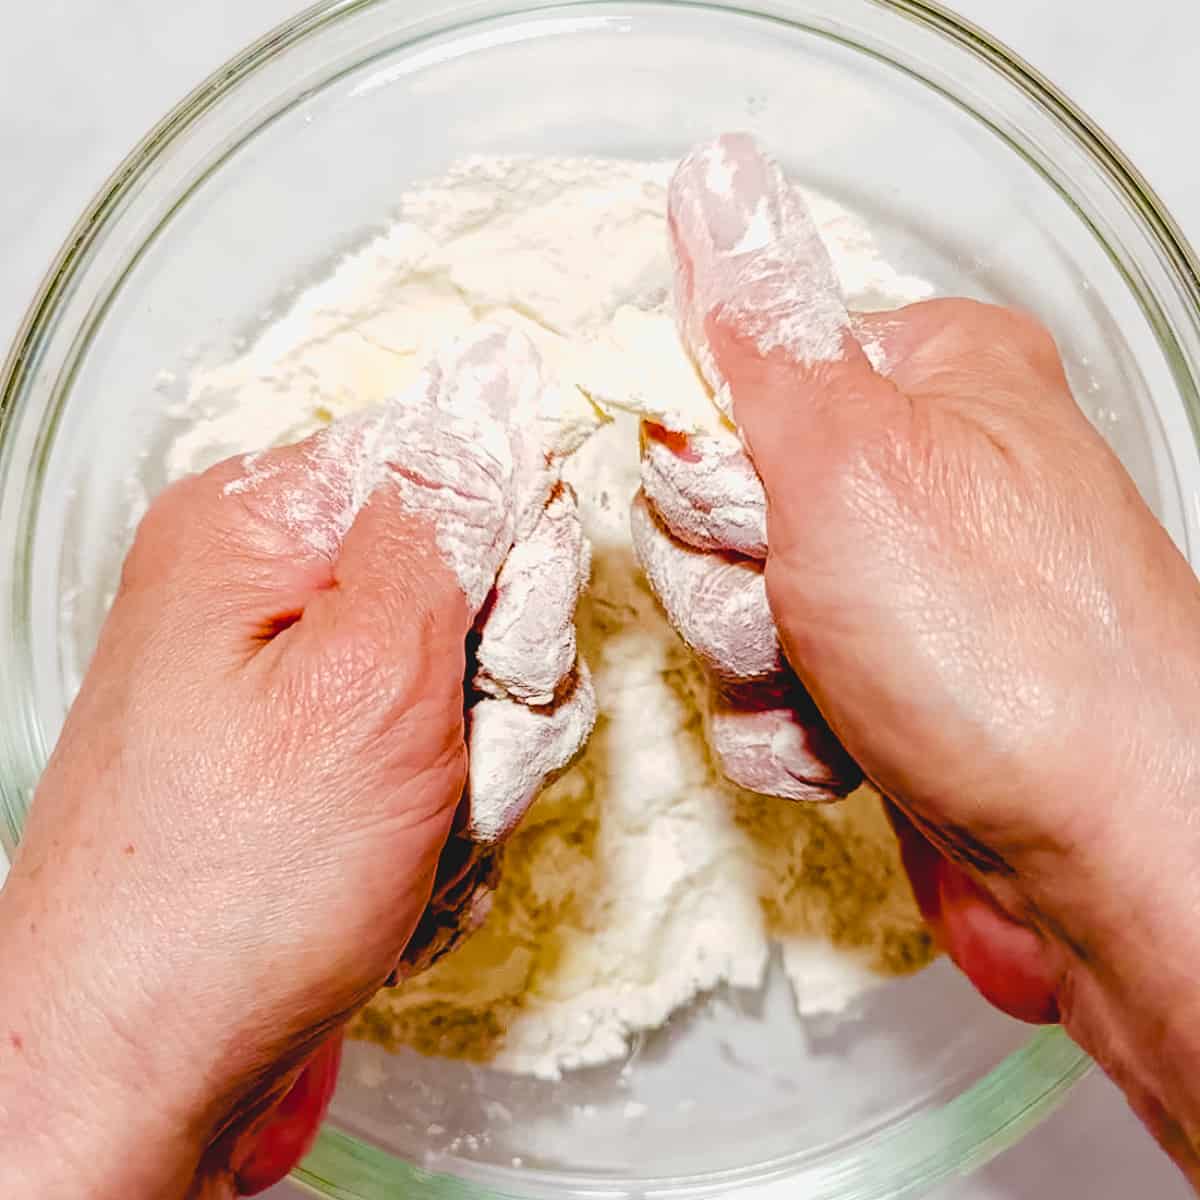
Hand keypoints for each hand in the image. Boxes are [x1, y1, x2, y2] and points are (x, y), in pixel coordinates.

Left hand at [0, 326, 592, 1196]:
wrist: (138, 1076)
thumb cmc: (233, 889)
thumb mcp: (368, 680)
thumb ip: (442, 528)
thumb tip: (490, 397)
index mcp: (254, 531)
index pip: (444, 457)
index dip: (510, 544)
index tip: (507, 637)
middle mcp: (262, 596)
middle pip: (468, 577)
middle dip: (501, 678)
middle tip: (459, 756)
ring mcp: (289, 690)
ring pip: (469, 680)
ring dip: (482, 767)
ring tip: (422, 837)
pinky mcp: (314, 770)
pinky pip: (437, 758)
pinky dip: (448, 819)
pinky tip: (404, 871)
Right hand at [641, 134, 1199, 1182]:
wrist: (1110, 863)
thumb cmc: (1005, 652)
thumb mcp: (853, 459)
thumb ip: (761, 332)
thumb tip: (714, 181)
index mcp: (929, 378)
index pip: (732, 373)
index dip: (708, 455)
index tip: (749, 507)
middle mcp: (920, 476)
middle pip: (716, 501)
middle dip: (734, 577)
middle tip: (809, 607)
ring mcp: (902, 588)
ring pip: (729, 605)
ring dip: (758, 663)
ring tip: (847, 689)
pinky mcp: (886, 683)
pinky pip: (764, 690)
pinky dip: (787, 729)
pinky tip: (853, 746)